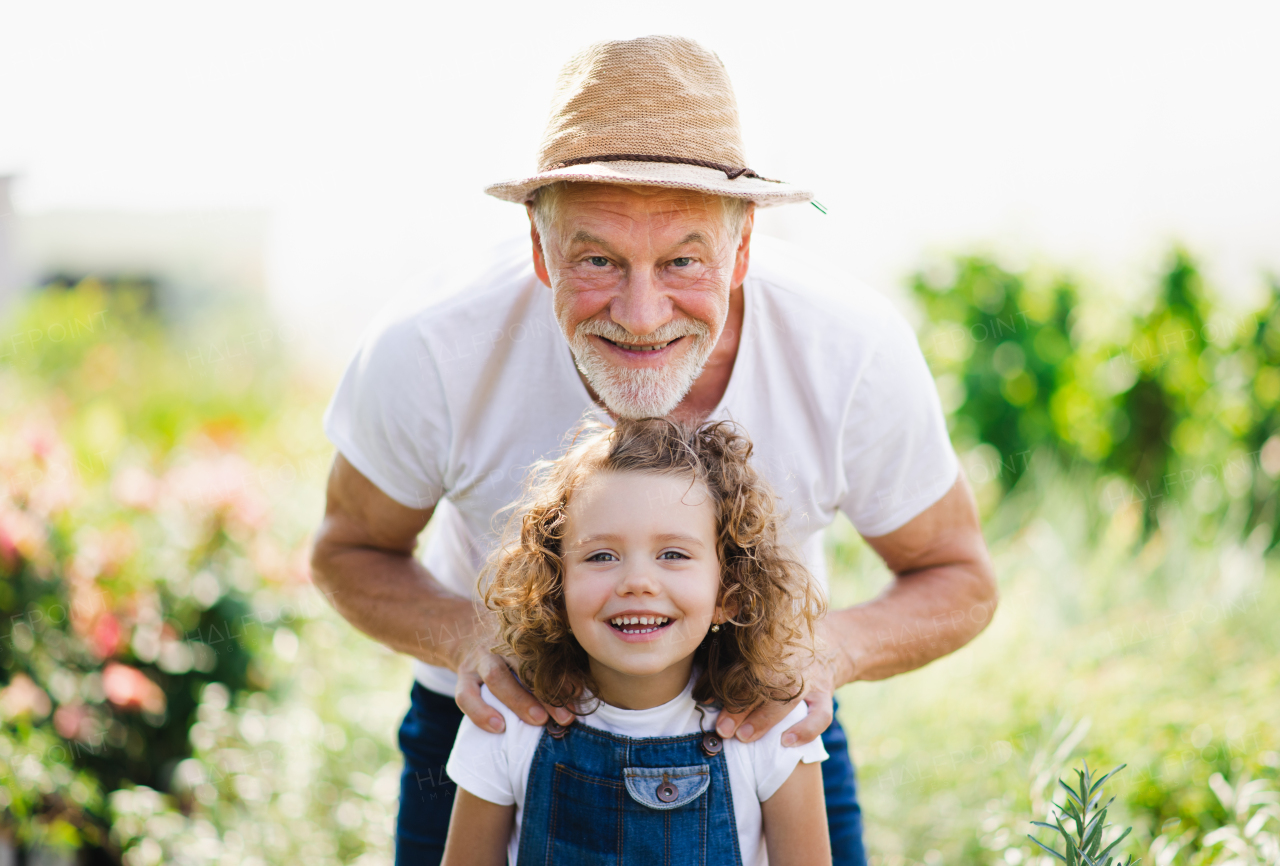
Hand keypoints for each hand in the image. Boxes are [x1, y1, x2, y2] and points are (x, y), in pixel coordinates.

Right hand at [454, 634, 574, 733]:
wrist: (463, 630)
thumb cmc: (510, 646)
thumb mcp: (528, 645)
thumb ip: (552, 662)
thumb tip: (580, 689)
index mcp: (522, 636)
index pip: (545, 654)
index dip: (564, 675)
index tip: (579, 695)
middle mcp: (501, 643)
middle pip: (525, 665)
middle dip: (547, 692)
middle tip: (565, 717)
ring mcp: (479, 659)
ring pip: (496, 677)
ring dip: (519, 700)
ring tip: (538, 720)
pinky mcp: (462, 676)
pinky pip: (466, 696)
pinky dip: (481, 713)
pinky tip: (499, 727)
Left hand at [715, 630, 851, 746]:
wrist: (836, 642)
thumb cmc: (787, 649)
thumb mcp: (768, 644)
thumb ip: (739, 661)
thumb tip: (704, 690)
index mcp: (773, 646)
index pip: (746, 664)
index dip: (725, 682)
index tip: (706, 699)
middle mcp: (791, 660)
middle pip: (764, 683)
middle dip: (740, 706)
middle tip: (722, 727)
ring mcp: (811, 678)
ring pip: (789, 699)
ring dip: (765, 719)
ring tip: (744, 737)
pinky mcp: (825, 694)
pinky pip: (821, 715)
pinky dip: (805, 730)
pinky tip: (786, 742)